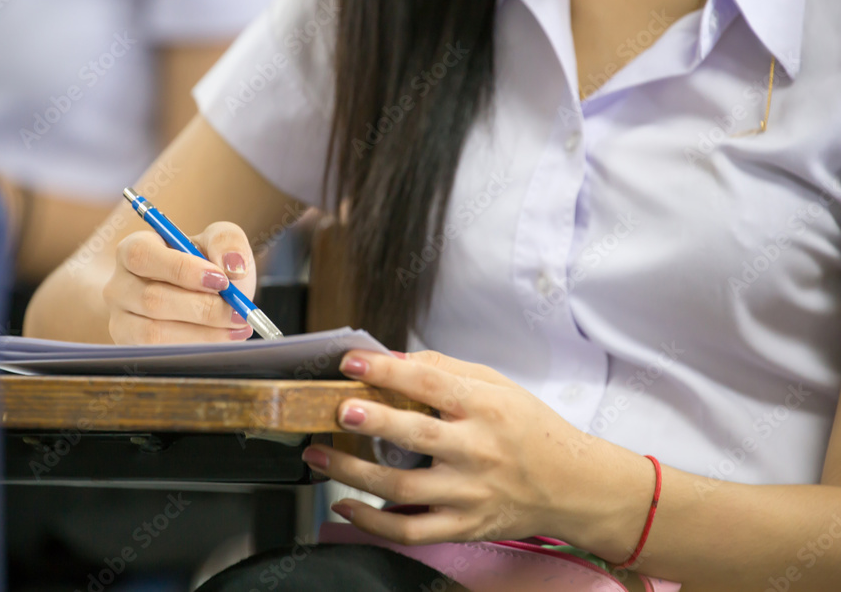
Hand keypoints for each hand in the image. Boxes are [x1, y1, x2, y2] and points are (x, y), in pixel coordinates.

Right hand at [103, 222, 255, 343]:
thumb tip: (232, 267)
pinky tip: (224, 340)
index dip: (181, 269)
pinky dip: (197, 349)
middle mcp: (119, 286)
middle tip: (238, 312)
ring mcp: (121, 320)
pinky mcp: (131, 348)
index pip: (143, 256)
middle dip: (202, 308)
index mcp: (134, 250)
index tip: (221, 280)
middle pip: (152, 300)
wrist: (202, 298)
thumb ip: (226, 242)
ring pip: (155, 333)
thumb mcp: (217, 243)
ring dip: (203, 333)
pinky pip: (160, 354)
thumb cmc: (205, 266)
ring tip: (238, 327)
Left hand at [302, 350, 652, 549]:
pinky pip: (411, 531)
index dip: (389, 371)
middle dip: (373, 422)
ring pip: (403, 488)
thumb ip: (445, 371)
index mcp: (486, 408)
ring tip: (319, 457)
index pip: (432, 384)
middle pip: (416, 436)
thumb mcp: (497, 386)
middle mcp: (477, 450)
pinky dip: (372, 523)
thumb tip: (394, 360)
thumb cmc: (530, 430)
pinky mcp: (464, 526)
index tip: (353, 362)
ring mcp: (469, 493)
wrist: (572, 486)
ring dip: (353, 473)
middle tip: (339, 411)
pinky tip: (345, 504)